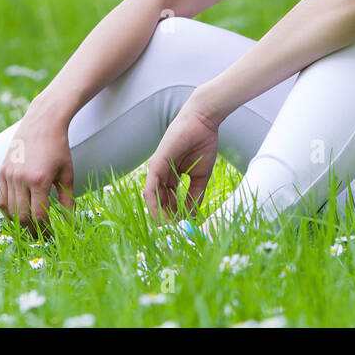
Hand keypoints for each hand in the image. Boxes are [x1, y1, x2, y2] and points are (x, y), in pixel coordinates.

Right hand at [0, 100, 75, 234]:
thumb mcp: (67, 173)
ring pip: (10, 211)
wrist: (42, 123)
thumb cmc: (59, 148)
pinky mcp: (2, 172)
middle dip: (33, 231)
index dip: (47, 230)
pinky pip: (1, 199)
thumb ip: (68, 199)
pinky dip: (8, 211)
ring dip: (20, 223)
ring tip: (31, 229)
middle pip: (23, 217)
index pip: (40, 216)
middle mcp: (21, 179)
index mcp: (39, 180)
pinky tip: (17, 216)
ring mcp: (8, 175)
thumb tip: (71, 222)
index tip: (53, 238)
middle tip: (43, 238)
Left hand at [143, 102, 219, 224]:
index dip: (174, 215)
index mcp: (172, 176)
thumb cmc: (203, 144)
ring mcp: (157, 169)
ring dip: (160, 215)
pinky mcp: (155, 165)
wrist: (203, 123)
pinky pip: (151, 188)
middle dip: (166, 218)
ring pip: (153, 198)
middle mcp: (162, 174)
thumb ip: (195, 195)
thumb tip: (192, 215)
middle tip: (175, 231)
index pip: (168, 200)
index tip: (182, 227)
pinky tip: (161, 215)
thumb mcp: (201, 176)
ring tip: (170, 227)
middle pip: (159, 201)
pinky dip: (154, 203)